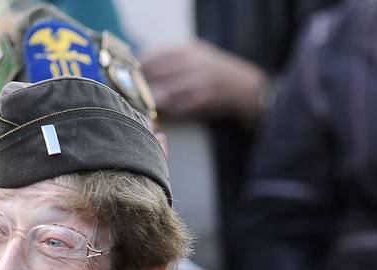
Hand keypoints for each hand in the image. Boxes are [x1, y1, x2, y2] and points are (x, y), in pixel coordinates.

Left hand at [141, 40, 268, 123]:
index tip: (128, 74)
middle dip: (142, 84)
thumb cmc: (218, 75)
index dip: (139, 66)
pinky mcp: (205, 97)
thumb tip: (145, 71)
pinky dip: (168, 109)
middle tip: (130, 93)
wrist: (247, 87)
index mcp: (189, 49)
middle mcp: (193, 61)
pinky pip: (179, 104)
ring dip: (152, 99)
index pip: (155, 55)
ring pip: (166, 89)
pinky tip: (161, 113)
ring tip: (142, 104)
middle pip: (157, 72)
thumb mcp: (198, 59)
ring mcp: (200, 79)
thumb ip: (174, 63)